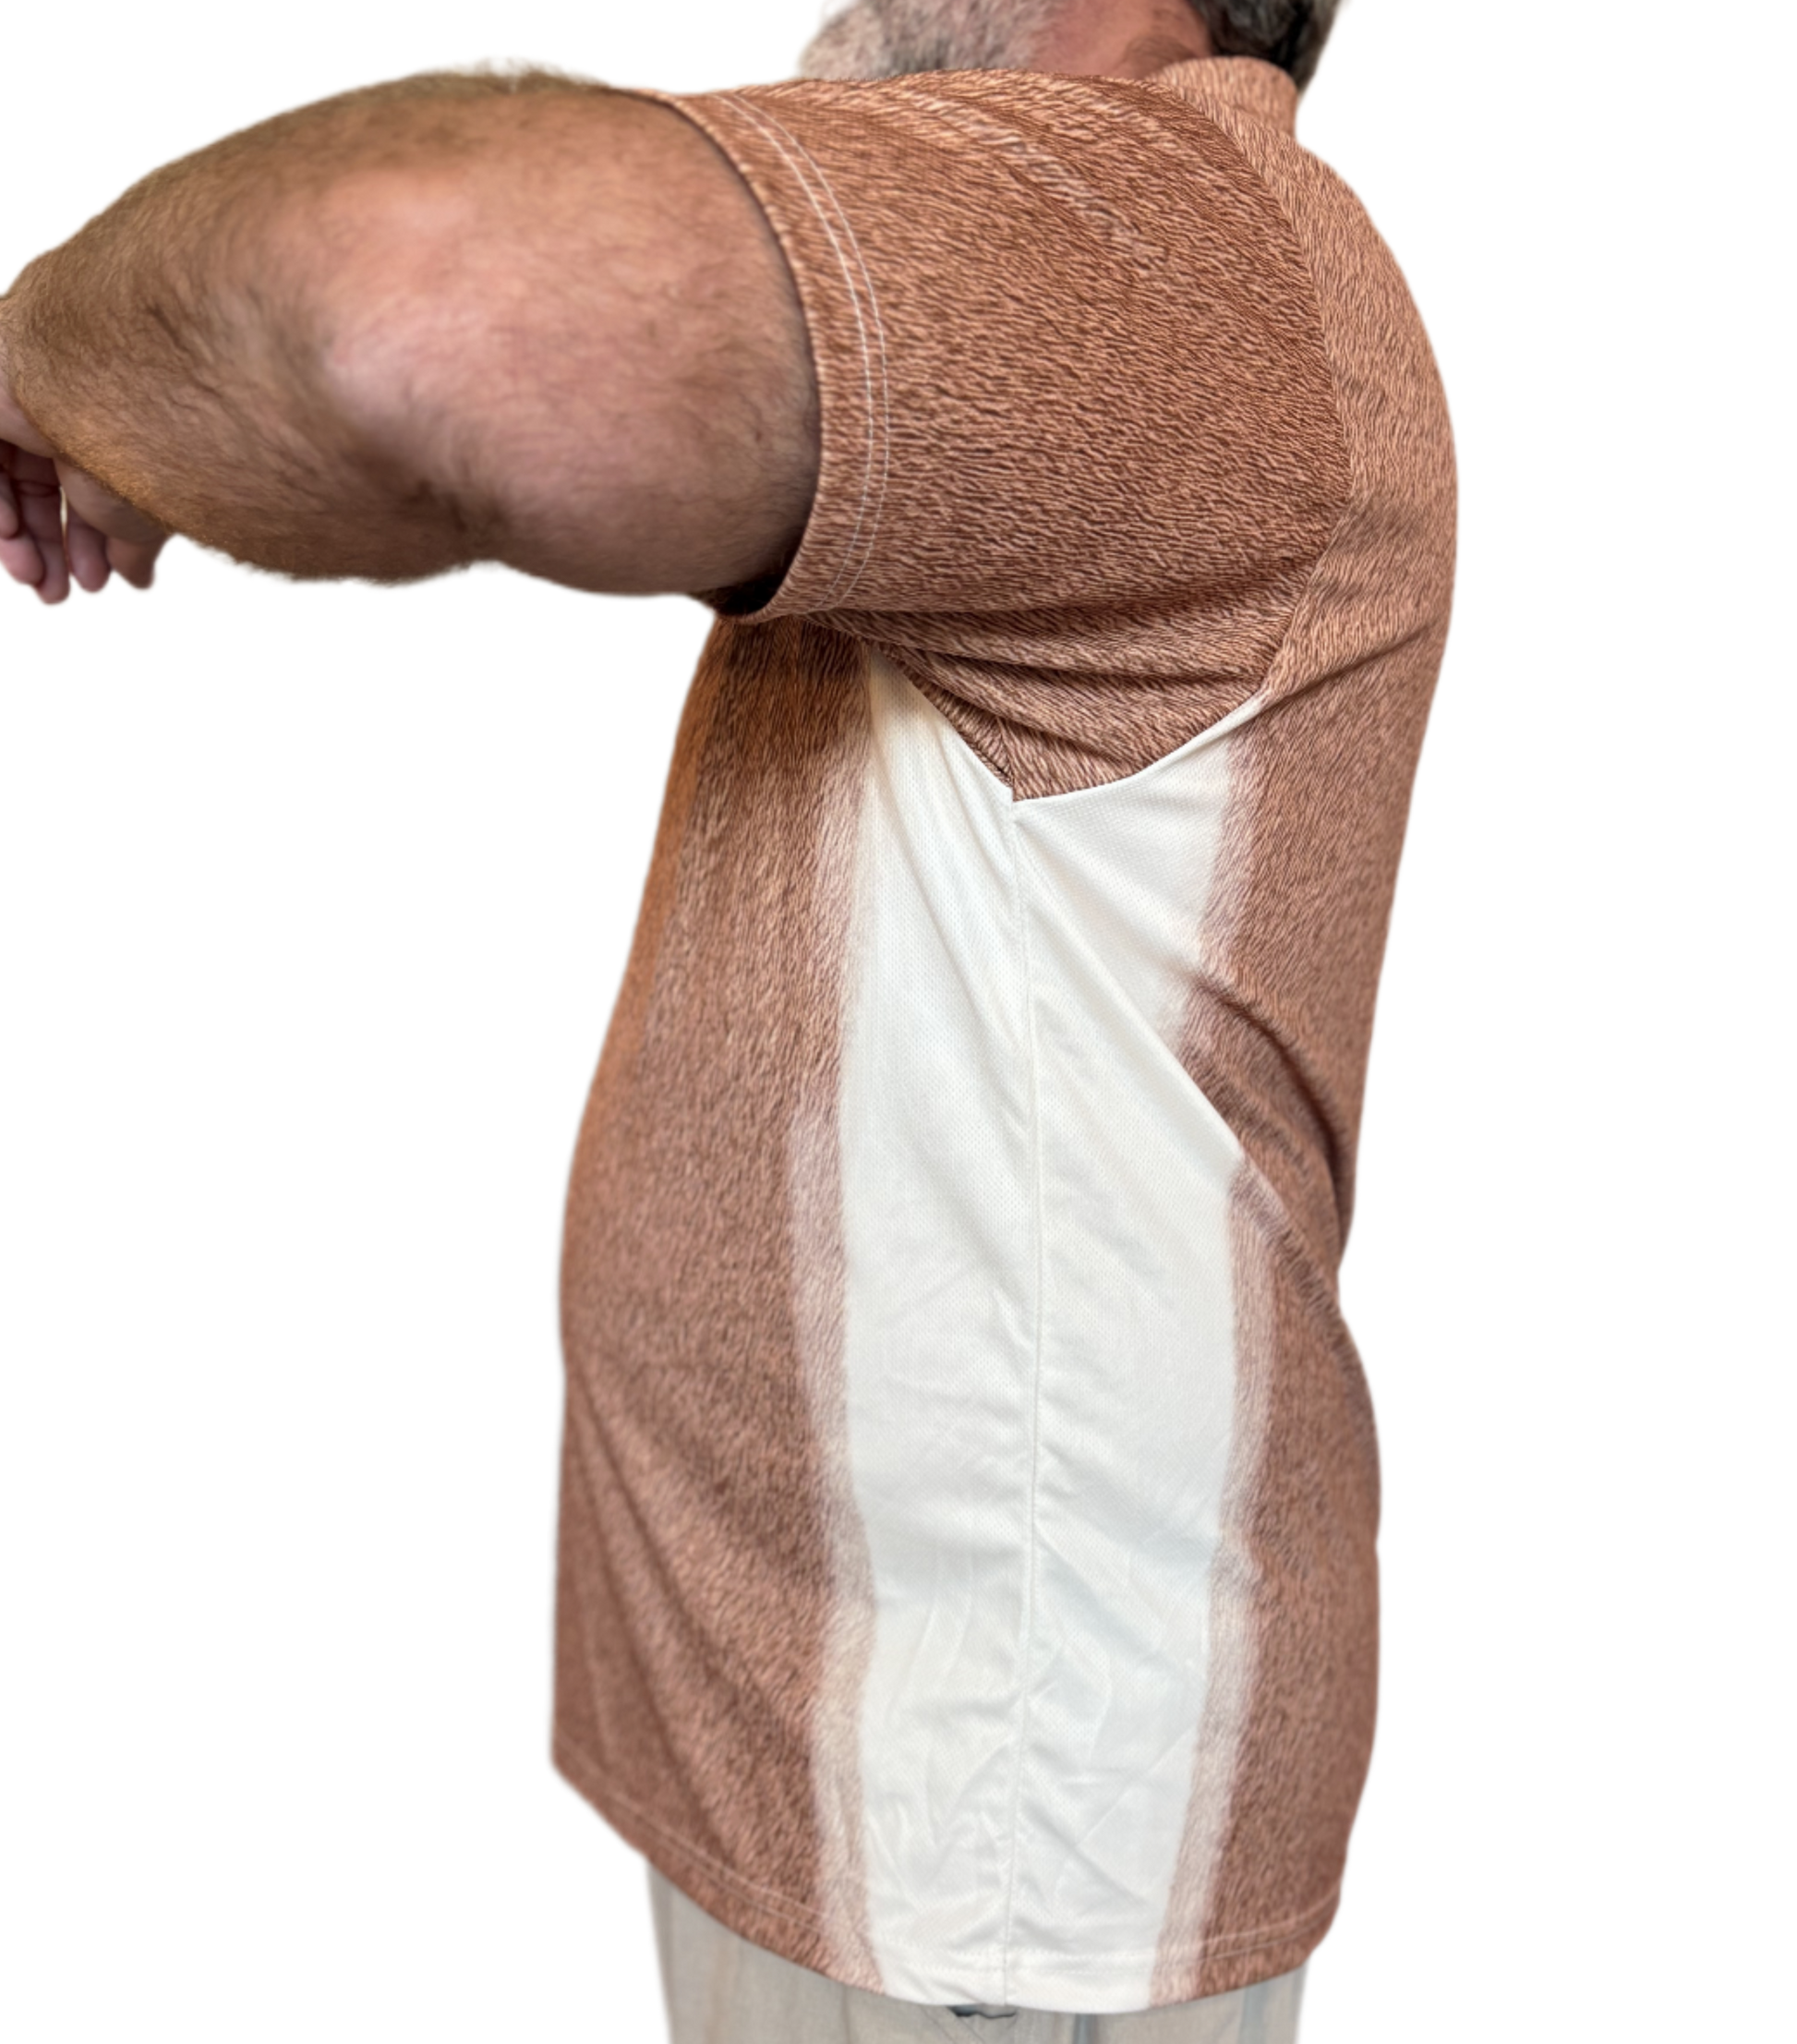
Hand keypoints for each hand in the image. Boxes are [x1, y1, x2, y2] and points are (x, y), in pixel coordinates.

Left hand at [1, 340, 171, 609]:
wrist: (130, 396)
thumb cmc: (149, 444)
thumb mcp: (141, 511)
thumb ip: (133, 546)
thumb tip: (139, 582)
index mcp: (101, 421)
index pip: (76, 487)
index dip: (82, 543)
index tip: (93, 585)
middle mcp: (51, 404)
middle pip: (31, 487)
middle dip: (42, 549)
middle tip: (55, 595)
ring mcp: (10, 394)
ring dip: (13, 540)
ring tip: (37, 580)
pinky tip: (12, 544)